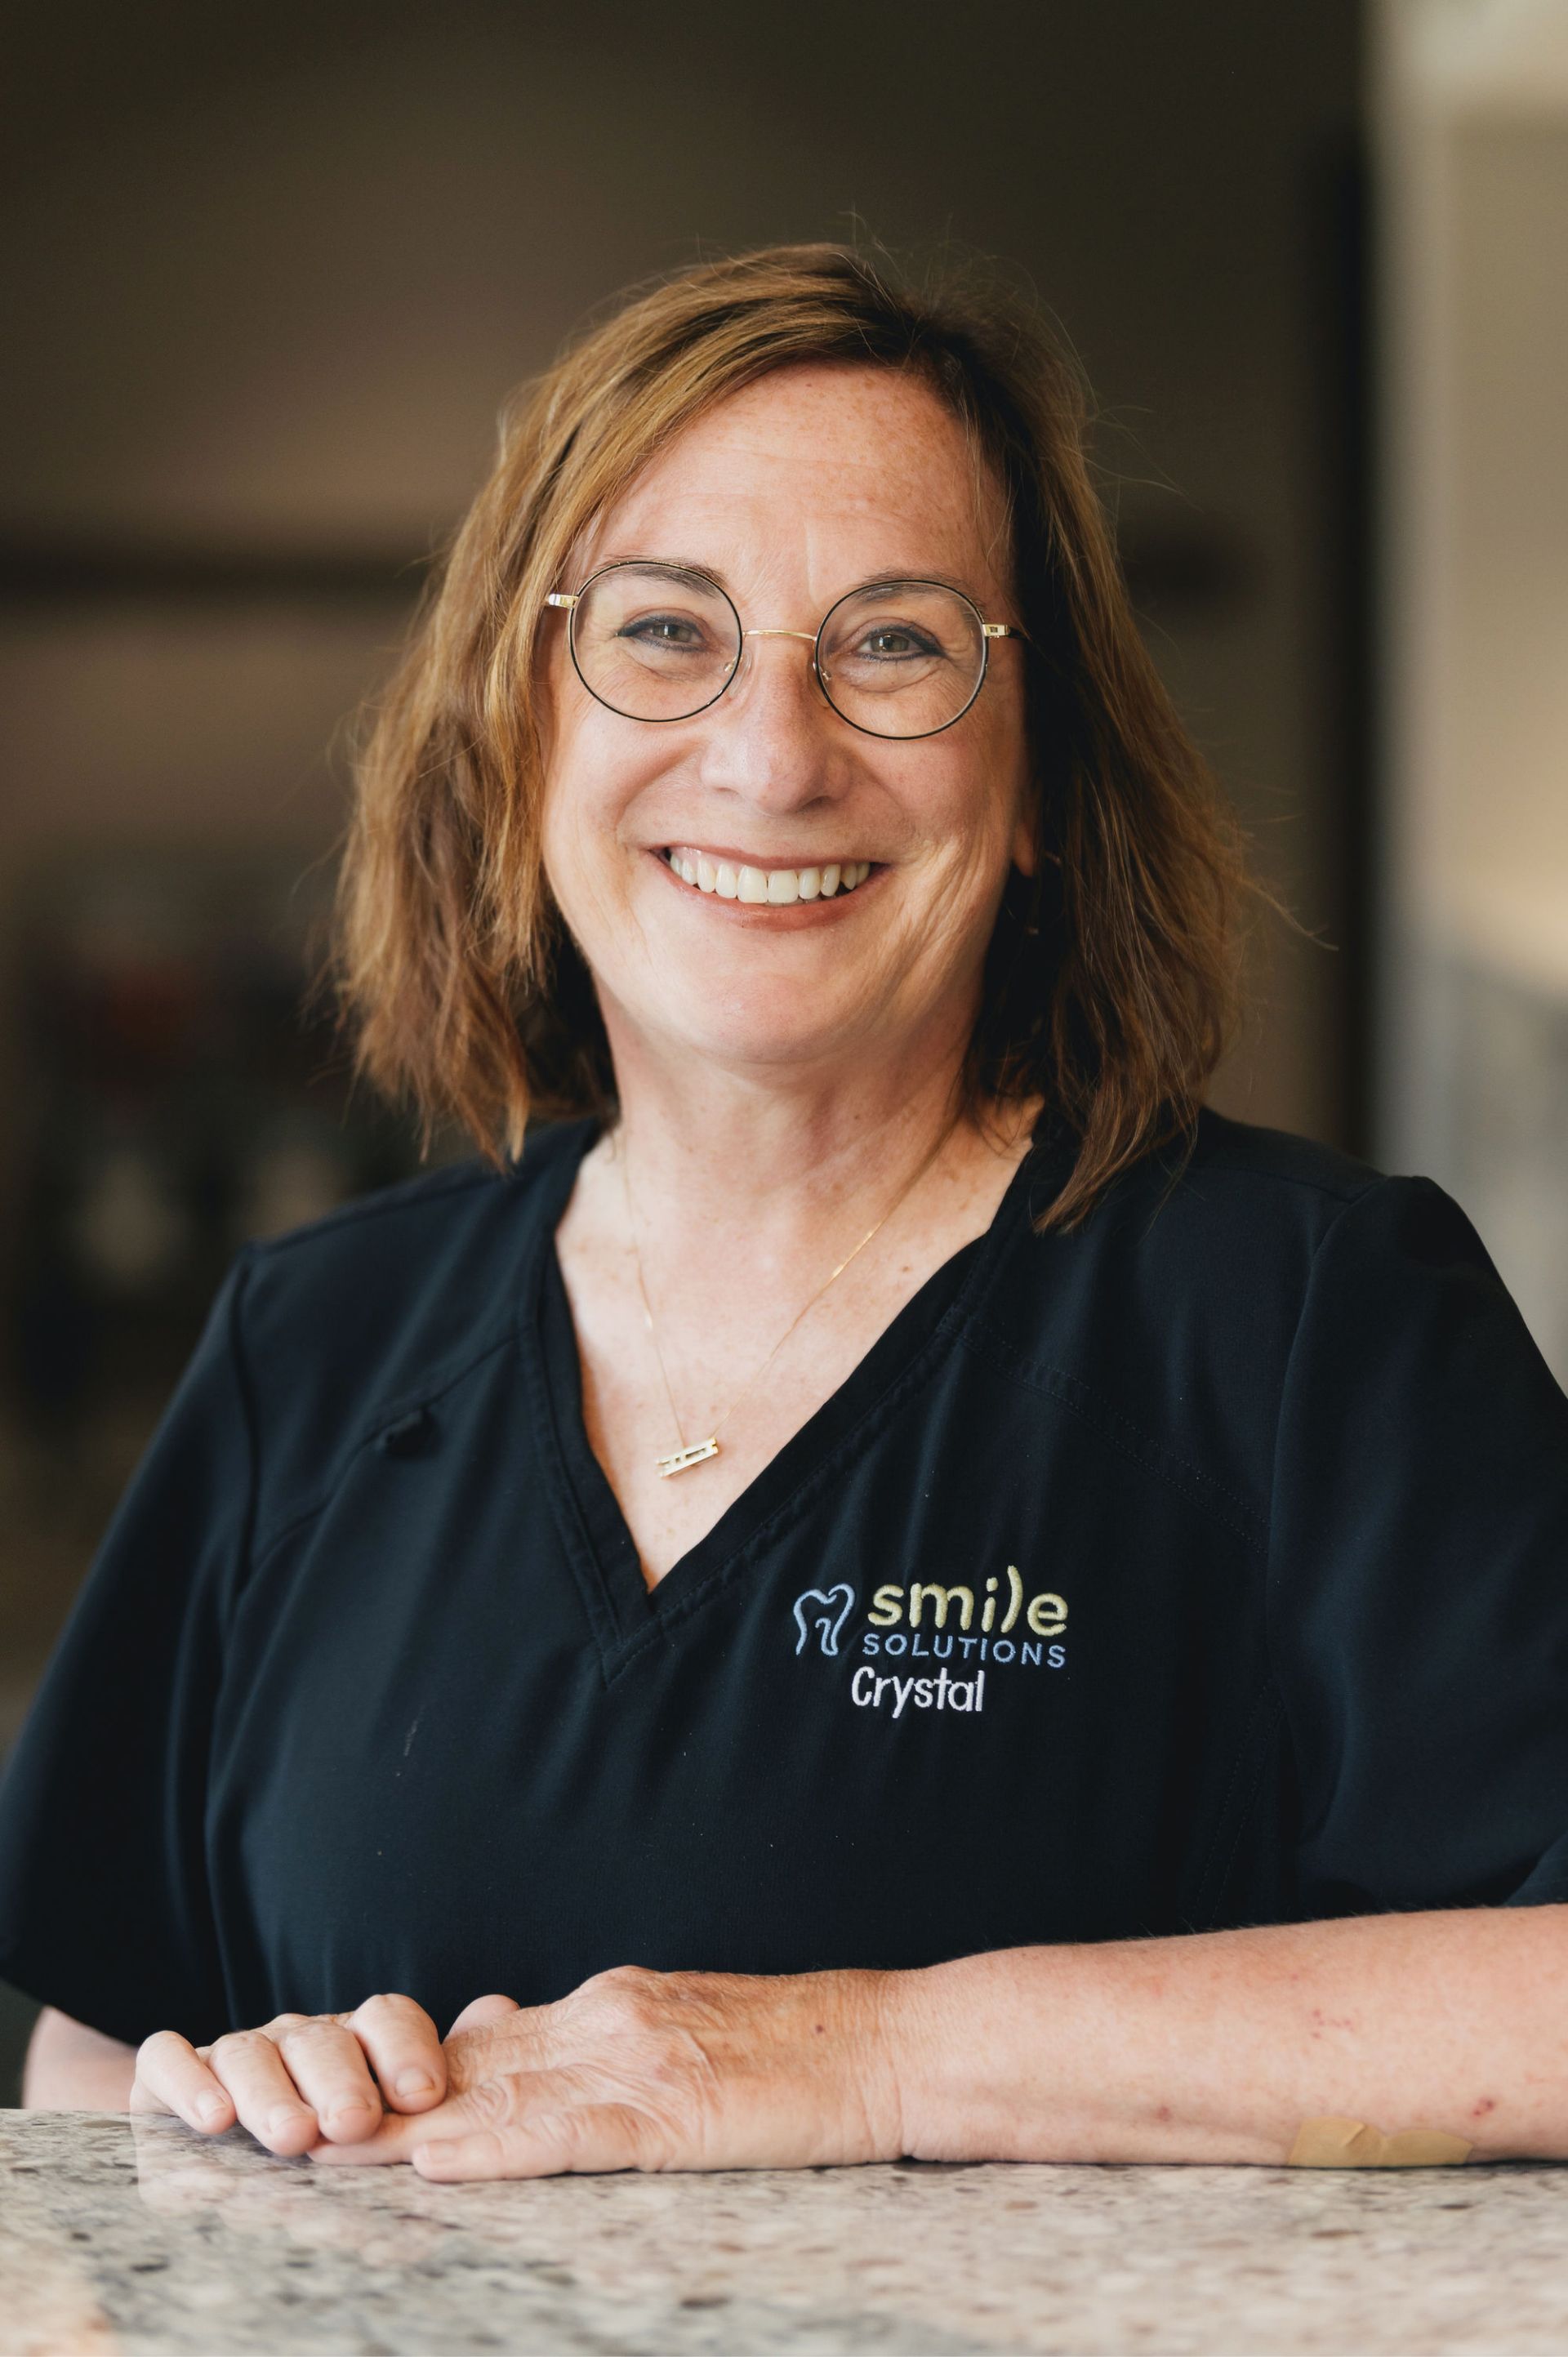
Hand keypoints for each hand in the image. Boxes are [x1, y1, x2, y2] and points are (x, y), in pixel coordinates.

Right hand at [130, 1994, 451, 2155]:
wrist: (212, 2131)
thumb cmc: (323, 2124)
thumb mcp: (380, 2107)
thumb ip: (437, 2067)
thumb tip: (501, 2007)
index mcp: (356, 2039)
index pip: (387, 2018)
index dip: (407, 2051)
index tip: (423, 2097)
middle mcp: (297, 2037)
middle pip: (321, 2040)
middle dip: (339, 2082)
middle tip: (353, 2125)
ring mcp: (233, 2051)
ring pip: (250, 2052)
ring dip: (271, 2094)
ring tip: (291, 2136)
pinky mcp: (166, 2076)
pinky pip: (170, 2059)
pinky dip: (186, 2081)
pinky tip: (211, 2117)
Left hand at [311, 1965, 906, 2180]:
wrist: (886, 2044)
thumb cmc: (793, 2052)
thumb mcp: (676, 2027)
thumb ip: (589, 2041)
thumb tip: (491, 2033)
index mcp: (608, 2007)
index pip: (482, 2046)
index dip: (400, 2076)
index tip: (327, 2097)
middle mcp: (605, 2020)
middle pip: (468, 2070)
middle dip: (376, 2102)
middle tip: (286, 2129)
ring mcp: (636, 2061)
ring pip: (498, 2101)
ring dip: (407, 2132)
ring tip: (326, 2154)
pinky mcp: (671, 2112)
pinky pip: (566, 2137)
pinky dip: (496, 2152)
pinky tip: (443, 2164)